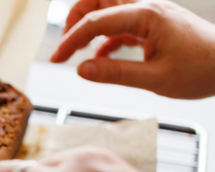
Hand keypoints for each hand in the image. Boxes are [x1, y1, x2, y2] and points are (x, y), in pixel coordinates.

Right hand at [51, 0, 214, 98]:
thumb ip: (116, 73)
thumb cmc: (203, 69)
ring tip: (78, 51)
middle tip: (64, 47)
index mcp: (147, 16)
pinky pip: (121, 23)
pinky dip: (106, 38)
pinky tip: (101, 57)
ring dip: (90, 26)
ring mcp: (151, 14)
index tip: (55, 59)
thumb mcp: (156, 79)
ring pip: (109, 8)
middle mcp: (147, 8)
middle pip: (99, 0)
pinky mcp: (154, 25)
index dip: (71, 40)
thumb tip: (82, 70)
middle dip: (76, 20)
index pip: (97, 21)